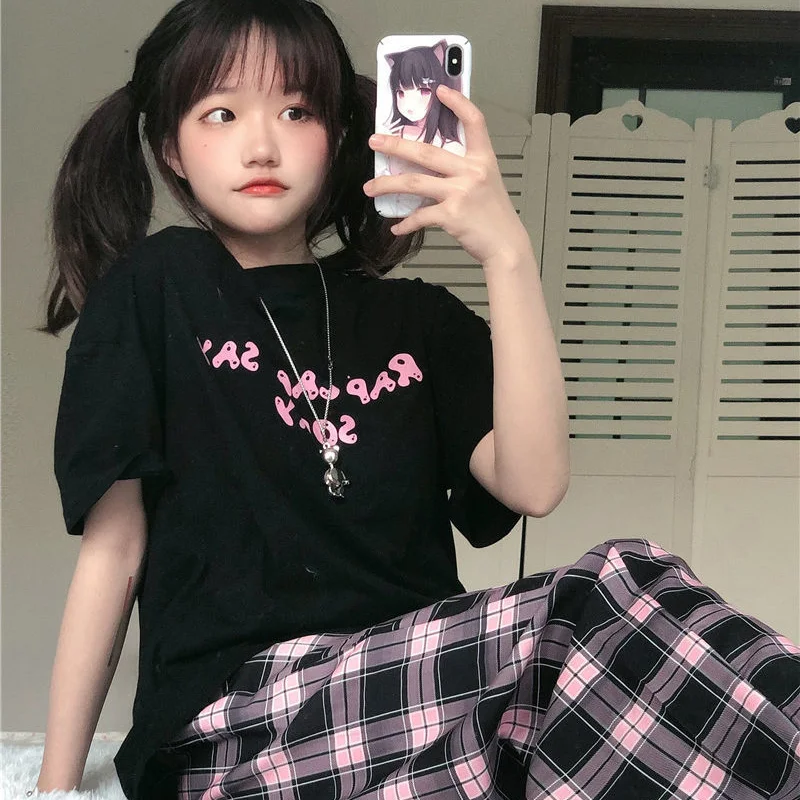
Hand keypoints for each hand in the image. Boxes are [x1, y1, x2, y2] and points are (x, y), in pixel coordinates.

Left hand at [363, 85, 530, 265]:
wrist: (506, 245)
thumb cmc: (494, 216)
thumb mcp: (487, 184)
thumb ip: (463, 170)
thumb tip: (429, 166)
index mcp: (483, 160)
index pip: (474, 122)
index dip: (458, 103)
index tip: (440, 90)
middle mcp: (472, 172)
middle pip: (426, 151)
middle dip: (396, 145)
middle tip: (375, 141)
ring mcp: (461, 193)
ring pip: (415, 182)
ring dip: (387, 185)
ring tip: (370, 188)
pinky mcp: (452, 215)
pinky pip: (420, 216)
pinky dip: (405, 223)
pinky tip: (396, 227)